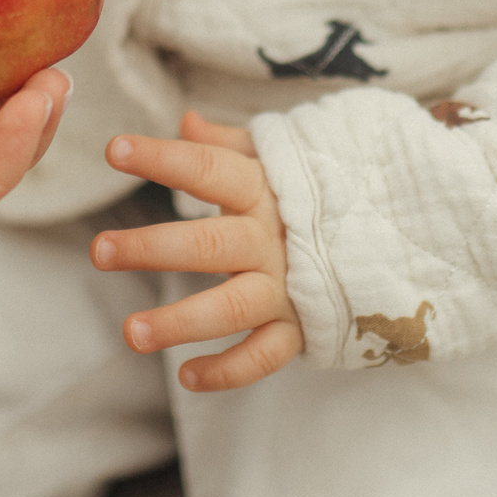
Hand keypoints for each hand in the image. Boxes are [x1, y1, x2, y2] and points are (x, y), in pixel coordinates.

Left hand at [89, 110, 303, 390]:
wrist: (396, 237)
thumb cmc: (315, 198)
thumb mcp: (279, 161)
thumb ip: (229, 146)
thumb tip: (185, 120)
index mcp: (264, 190)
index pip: (207, 168)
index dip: (162, 157)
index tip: (115, 149)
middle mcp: (273, 239)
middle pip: (209, 243)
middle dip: (153, 248)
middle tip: (100, 251)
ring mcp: (288, 287)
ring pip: (231, 307)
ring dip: (179, 322)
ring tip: (130, 332)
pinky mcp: (301, 328)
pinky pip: (263, 356)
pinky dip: (227, 371)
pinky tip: (185, 376)